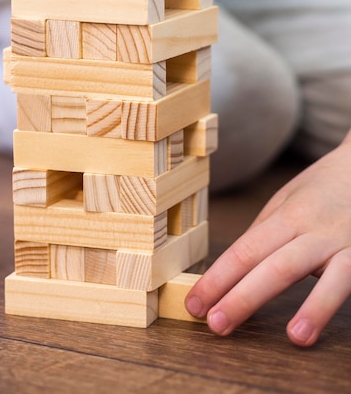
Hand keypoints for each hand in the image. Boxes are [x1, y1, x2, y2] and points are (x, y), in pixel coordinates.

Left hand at [186, 138, 350, 346]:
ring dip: (312, 308)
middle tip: (214, 325)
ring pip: (329, 277)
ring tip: (295, 338)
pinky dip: (336, 303)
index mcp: (287, 217)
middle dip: (242, 298)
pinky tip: (325, 326)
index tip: (194, 304)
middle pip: (275, 266)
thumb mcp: (286, 204)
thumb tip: (231, 271)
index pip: (244, 252)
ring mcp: (347, 244)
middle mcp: (315, 231)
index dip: (217, 280)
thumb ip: (264, 236)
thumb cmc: (322, 191)